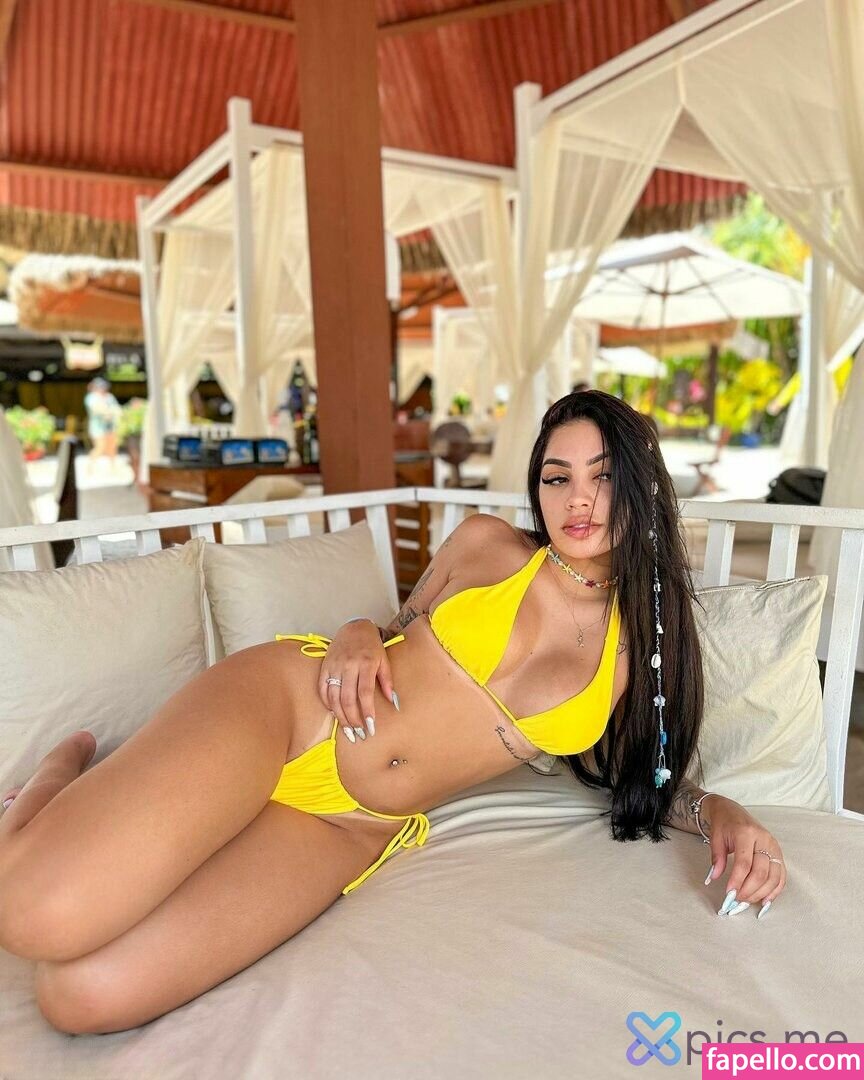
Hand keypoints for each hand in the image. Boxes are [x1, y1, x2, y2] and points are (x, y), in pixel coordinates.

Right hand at [317, 620, 395, 739]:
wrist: (354, 627)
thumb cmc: (372, 646)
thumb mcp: (384, 660)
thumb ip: (387, 682)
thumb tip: (394, 703)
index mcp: (365, 664)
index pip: (365, 693)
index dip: (367, 712)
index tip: (371, 727)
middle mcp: (348, 666)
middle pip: (347, 699)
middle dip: (353, 720)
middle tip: (360, 735)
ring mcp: (334, 666)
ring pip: (334, 698)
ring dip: (340, 717)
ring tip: (348, 731)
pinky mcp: (324, 667)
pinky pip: (323, 690)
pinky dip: (328, 704)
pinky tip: (335, 714)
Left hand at [703, 795, 786, 919]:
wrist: (733, 811)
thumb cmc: (723, 824)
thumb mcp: (715, 837)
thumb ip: (716, 858)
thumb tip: (713, 878)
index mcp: (747, 833)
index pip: (744, 862)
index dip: (737, 880)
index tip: (729, 894)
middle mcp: (764, 840)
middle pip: (761, 872)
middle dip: (749, 890)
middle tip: (737, 900)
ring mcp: (774, 847)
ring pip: (774, 877)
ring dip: (761, 893)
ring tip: (747, 901)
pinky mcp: (778, 853)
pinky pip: (781, 876)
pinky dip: (774, 890)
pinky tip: (765, 900)